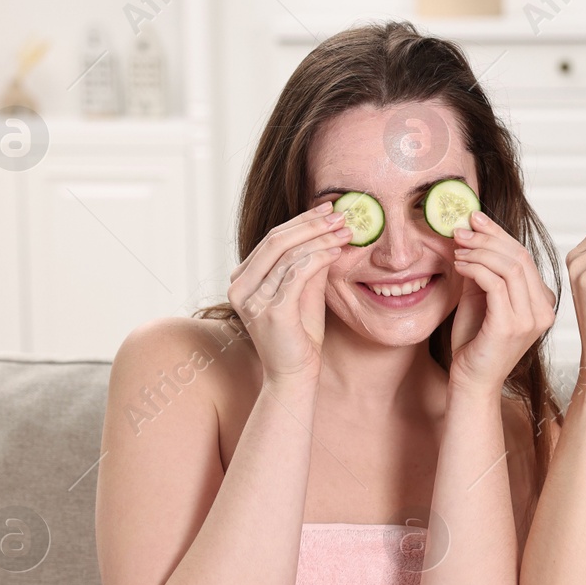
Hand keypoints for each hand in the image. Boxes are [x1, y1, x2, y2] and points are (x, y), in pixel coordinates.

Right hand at [228, 202, 353, 384]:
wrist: (295, 375)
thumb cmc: (300, 335)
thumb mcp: (304, 291)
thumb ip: (308, 263)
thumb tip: (327, 231)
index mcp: (242, 279)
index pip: (272, 239)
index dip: (301, 221)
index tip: (328, 209)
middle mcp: (240, 286)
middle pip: (277, 240)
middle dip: (312, 224)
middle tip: (340, 215)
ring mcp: (252, 299)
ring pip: (288, 254)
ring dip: (321, 239)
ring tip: (346, 232)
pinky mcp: (270, 311)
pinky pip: (297, 274)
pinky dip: (319, 258)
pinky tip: (337, 252)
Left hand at [448, 212, 557, 392]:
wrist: (471, 382)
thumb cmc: (474, 343)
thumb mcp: (481, 298)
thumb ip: (483, 270)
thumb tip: (471, 235)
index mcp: (541, 301)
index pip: (524, 256)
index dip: (499, 233)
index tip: (475, 219)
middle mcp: (544, 309)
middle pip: (519, 257)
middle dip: (487, 238)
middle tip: (461, 230)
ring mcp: (531, 319)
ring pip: (509, 266)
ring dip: (478, 251)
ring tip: (456, 248)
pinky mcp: (512, 326)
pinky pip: (495, 283)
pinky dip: (474, 268)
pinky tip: (459, 266)